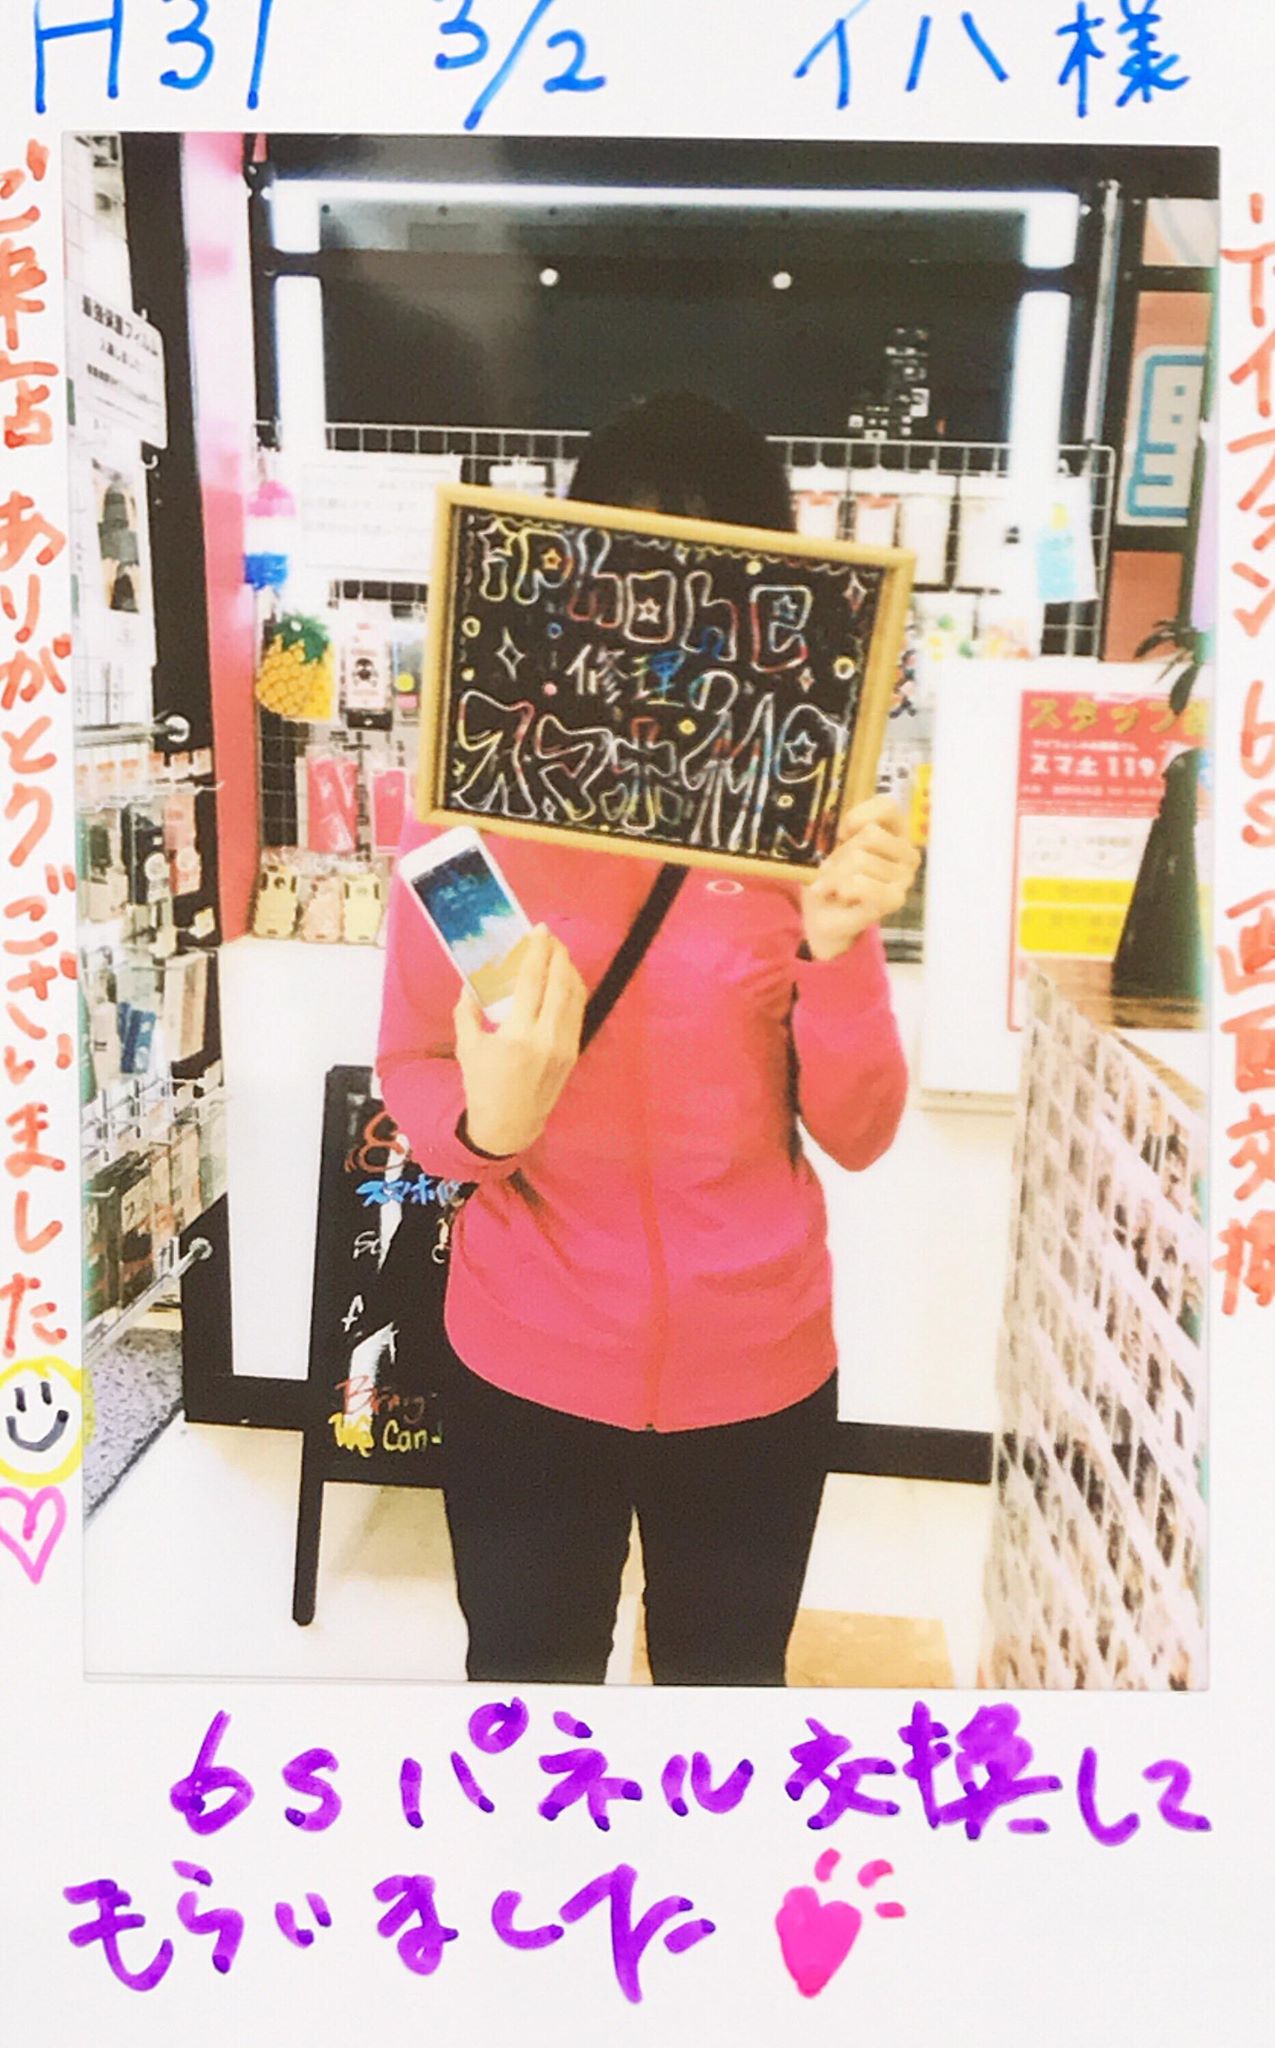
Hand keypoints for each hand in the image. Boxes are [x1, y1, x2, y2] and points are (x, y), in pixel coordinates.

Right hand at [454, 924, 587, 1156]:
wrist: (509, 1125)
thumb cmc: (483, 1087)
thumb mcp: (467, 1048)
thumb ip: (467, 1012)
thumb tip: (471, 982)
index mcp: (517, 1036)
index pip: (533, 982)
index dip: (538, 952)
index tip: (539, 931)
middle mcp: (546, 1038)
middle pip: (560, 983)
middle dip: (558, 955)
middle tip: (550, 937)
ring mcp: (564, 1046)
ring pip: (575, 997)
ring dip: (568, 970)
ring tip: (558, 953)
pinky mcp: (573, 1053)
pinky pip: (577, 1013)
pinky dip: (573, 991)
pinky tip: (565, 981)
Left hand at [801, 796, 920, 961]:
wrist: (826, 914)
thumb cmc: (835, 874)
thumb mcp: (836, 844)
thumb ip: (845, 828)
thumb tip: (845, 829)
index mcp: (896, 833)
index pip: (887, 806)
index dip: (858, 816)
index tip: (842, 833)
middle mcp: (908, 853)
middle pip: (871, 835)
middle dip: (841, 851)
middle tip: (832, 868)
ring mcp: (904, 878)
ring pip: (861, 859)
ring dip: (835, 873)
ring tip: (833, 884)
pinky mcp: (895, 899)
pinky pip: (863, 884)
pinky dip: (841, 887)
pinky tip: (839, 894)